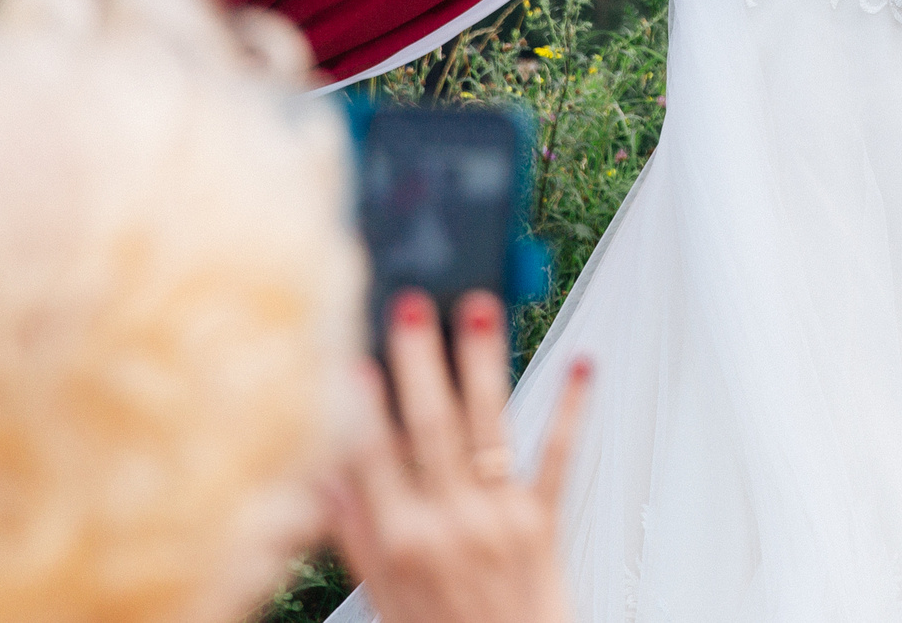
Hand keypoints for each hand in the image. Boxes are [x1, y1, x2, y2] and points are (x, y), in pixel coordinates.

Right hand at [328, 290, 589, 622]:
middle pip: (430, 428)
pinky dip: (572, 408)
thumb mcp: (381, 594)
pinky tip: (582, 365)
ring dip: (485, 364)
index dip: (363, 407)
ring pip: (488, 428)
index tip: (352, 359)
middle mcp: (448, 525)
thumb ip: (353, 531)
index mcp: (400, 541)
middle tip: (414, 307)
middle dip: (421, 362)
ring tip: (480, 311)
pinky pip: (560, 457)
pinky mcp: (544, 523)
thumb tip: (319, 477)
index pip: (373, 459)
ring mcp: (499, 520)